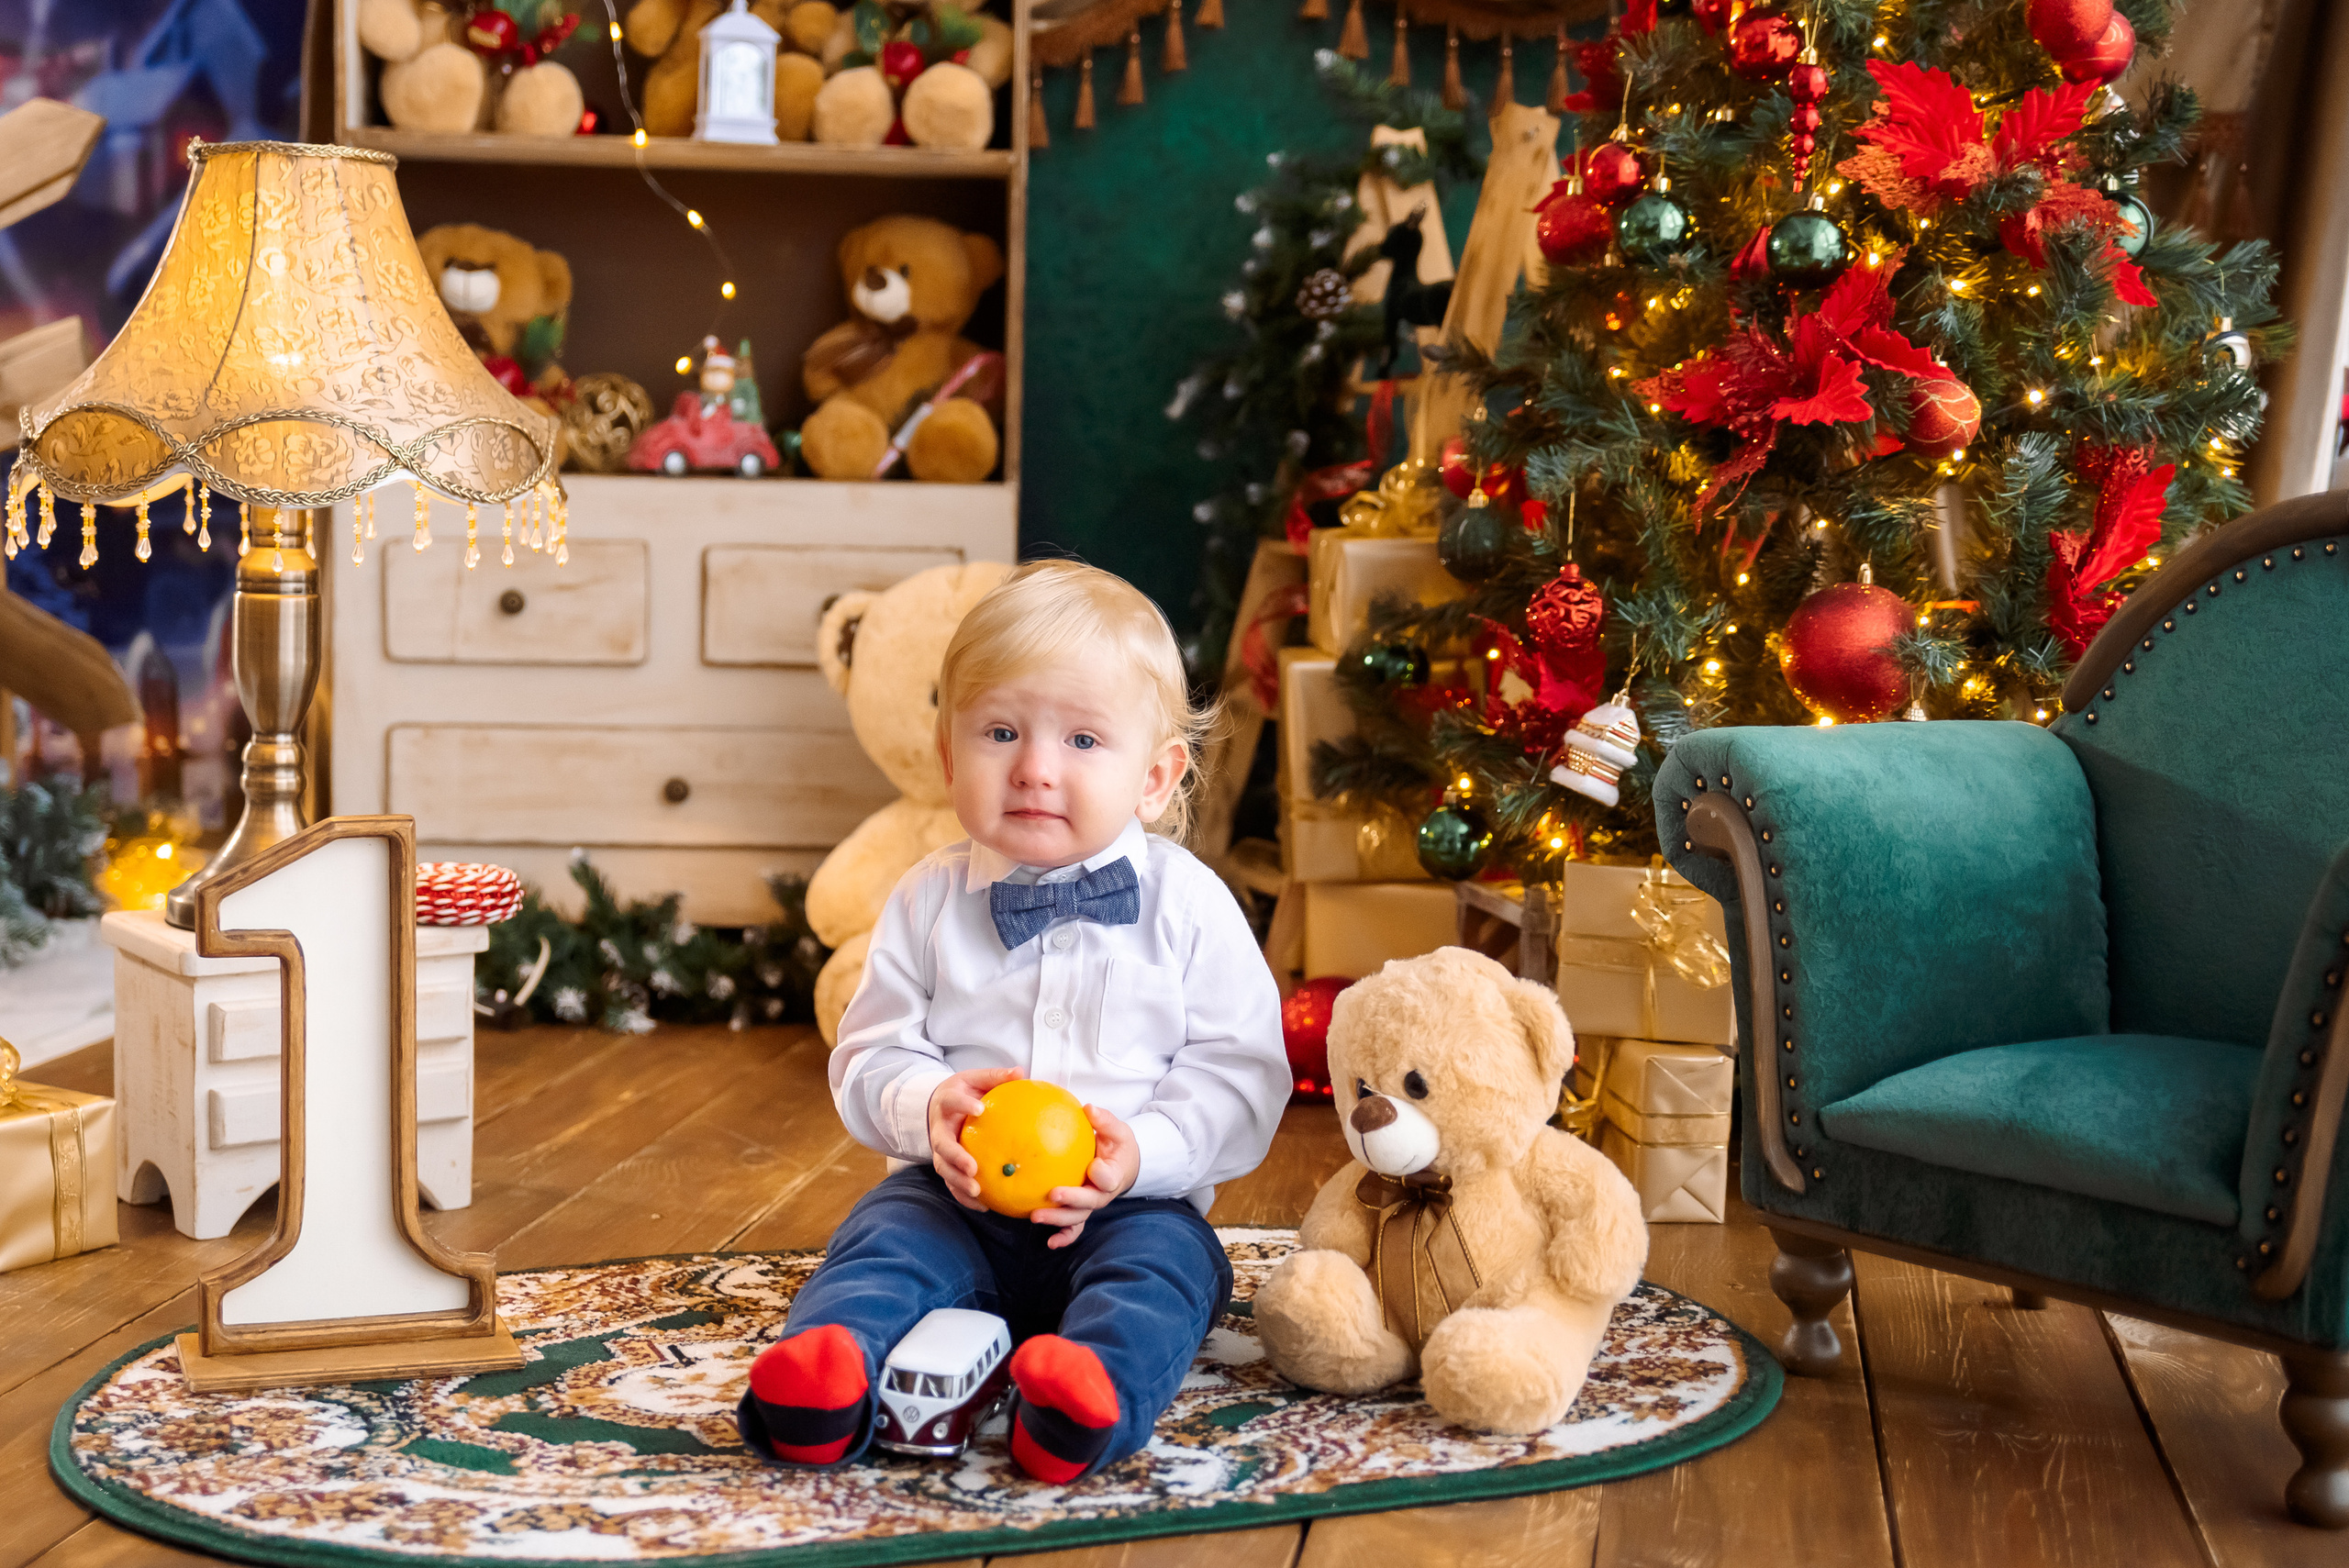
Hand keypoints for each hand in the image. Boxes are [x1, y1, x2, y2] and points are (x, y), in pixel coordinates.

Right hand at [929, 1067, 1024, 1209]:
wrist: (939, 1106)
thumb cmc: (964, 1092)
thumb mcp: (976, 1079)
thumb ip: (995, 1076)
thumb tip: (1020, 1072)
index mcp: (946, 1103)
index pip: (951, 1102)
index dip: (962, 1105)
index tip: (979, 1109)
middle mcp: (939, 1128)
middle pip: (942, 1145)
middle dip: (955, 1158)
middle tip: (972, 1167)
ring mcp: (940, 1150)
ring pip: (944, 1168)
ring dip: (958, 1182)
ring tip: (976, 1191)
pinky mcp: (945, 1165)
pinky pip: (952, 1183)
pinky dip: (964, 1197)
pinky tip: (984, 1205)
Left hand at [1031, 1105, 1141, 1249]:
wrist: (1123, 1165)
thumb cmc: (1117, 1145)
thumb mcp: (1117, 1131)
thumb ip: (1104, 1121)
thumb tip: (1089, 1108)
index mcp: (1113, 1174)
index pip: (1109, 1176)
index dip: (1102, 1174)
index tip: (1093, 1166)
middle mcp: (1103, 1194)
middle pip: (1089, 1202)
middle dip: (1071, 1200)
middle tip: (1053, 1194)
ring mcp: (1091, 1205)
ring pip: (1077, 1217)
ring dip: (1058, 1220)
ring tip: (1035, 1217)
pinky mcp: (1082, 1211)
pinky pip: (1074, 1228)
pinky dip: (1063, 1237)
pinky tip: (1048, 1243)